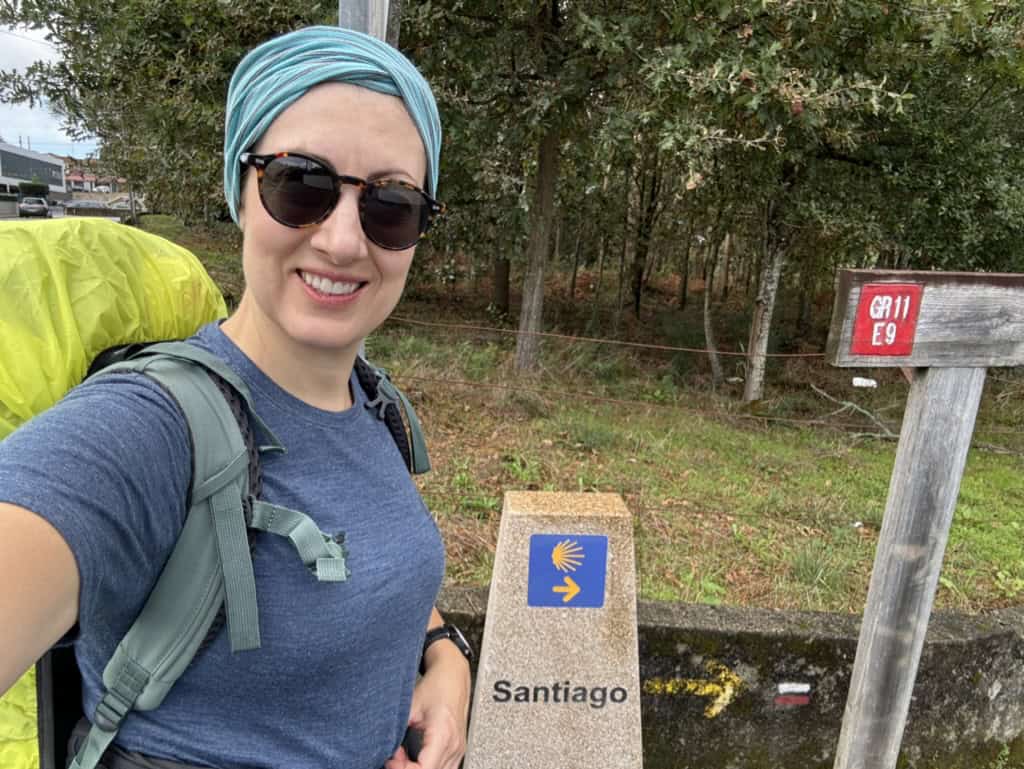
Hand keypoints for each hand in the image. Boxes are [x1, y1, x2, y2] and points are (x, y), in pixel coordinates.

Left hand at [385, 654, 470, 768]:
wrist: (454, 675)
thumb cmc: (436, 686)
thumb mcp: (410, 705)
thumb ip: (396, 729)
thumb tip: (382, 747)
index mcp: (442, 734)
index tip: (390, 761)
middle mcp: (454, 745)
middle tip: (393, 757)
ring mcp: (458, 749)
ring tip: (402, 755)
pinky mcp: (457, 749)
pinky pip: (442, 768)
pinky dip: (426, 766)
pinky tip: (414, 757)